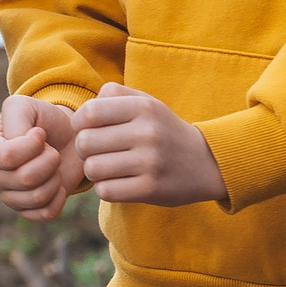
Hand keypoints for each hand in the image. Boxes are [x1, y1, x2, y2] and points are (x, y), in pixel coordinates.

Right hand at [0, 94, 84, 221]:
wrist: (66, 138)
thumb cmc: (44, 120)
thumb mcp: (26, 105)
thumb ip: (17, 116)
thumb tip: (23, 141)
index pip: (7, 157)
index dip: (32, 146)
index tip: (41, 133)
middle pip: (25, 178)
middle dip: (49, 160)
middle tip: (52, 150)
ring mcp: (9, 197)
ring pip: (37, 197)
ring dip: (55, 177)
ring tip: (54, 164)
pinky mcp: (28, 211)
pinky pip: (45, 213)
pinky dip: (59, 197)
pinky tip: (58, 182)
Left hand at [76, 83, 227, 207]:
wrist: (206, 162)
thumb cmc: (163, 130)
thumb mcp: (146, 103)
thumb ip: (113, 95)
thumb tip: (83, 111)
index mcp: (143, 107)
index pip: (90, 112)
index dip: (79, 123)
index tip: (88, 130)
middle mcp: (148, 132)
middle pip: (85, 142)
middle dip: (84, 149)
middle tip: (97, 152)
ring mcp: (150, 162)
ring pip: (93, 169)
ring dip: (94, 171)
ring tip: (108, 168)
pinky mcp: (151, 189)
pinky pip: (106, 191)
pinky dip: (106, 189)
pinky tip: (118, 182)